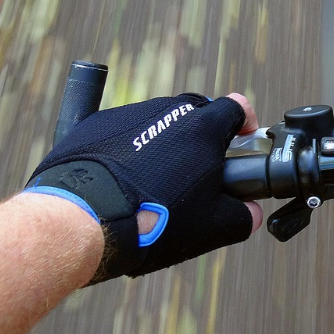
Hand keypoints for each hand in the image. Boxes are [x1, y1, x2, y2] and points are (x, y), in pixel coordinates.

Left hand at [25, 92, 265, 281]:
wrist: (85, 220)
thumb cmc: (155, 221)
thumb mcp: (212, 227)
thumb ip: (242, 215)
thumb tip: (248, 212)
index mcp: (202, 129)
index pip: (237, 107)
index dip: (246, 120)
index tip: (244, 135)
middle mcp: (168, 111)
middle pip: (196, 112)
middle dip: (203, 134)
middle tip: (198, 167)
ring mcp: (129, 115)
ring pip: (158, 121)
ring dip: (164, 143)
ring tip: (155, 180)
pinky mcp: (95, 125)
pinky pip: (123, 131)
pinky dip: (129, 149)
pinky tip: (124, 180)